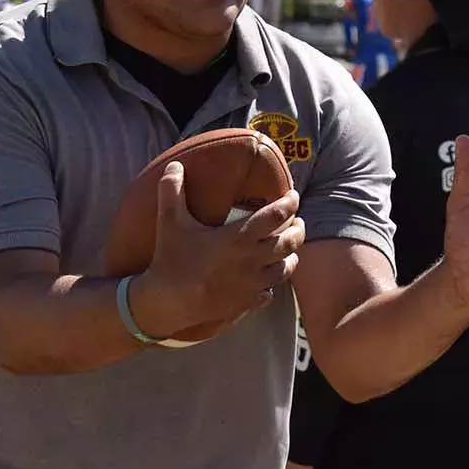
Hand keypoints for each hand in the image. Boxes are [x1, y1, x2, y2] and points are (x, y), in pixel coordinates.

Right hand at [128, 163, 305, 338]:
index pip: (277, 215)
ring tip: (289, 250)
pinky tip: (267, 284)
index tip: (293, 196)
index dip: (290, 203)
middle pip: (290, 242)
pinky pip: (269, 294)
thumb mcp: (170, 222)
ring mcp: (253, 284)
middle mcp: (253, 260)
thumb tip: (175, 165)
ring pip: (285, 269)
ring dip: (290, 257)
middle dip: (298, 230)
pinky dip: (271, 286)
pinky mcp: (247, 303)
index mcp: (240, 237)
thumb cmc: (171, 259)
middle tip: (297, 222)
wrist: (169, 303)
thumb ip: (172, 191)